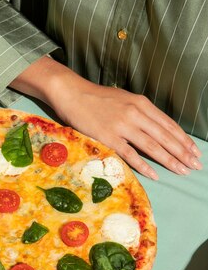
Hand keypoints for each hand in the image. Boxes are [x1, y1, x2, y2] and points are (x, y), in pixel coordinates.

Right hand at [10, 57, 201, 178]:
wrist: (73, 94)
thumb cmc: (98, 99)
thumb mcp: (124, 100)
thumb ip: (141, 113)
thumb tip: (155, 128)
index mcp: (142, 104)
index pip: (169, 124)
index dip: (183, 139)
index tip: (194, 151)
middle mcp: (136, 114)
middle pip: (165, 137)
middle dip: (182, 152)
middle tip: (195, 165)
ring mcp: (123, 126)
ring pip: (153, 146)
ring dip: (170, 160)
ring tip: (182, 170)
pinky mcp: (109, 138)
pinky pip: (131, 155)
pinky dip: (144, 166)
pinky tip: (156, 175)